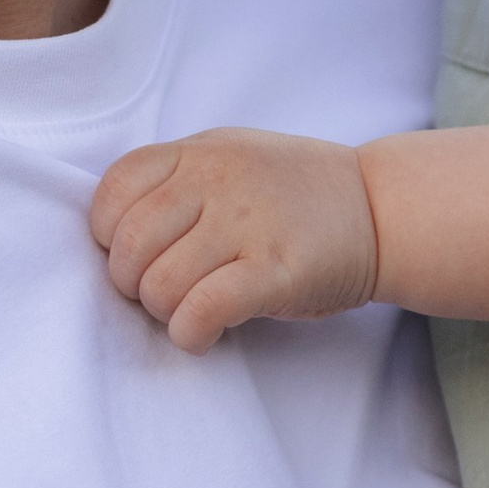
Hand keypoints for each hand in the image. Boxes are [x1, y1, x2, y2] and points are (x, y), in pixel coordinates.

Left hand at [90, 129, 379, 352]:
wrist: (380, 209)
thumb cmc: (294, 191)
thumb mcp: (230, 156)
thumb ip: (175, 179)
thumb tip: (114, 232)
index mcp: (199, 153)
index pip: (115, 190)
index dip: (109, 234)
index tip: (135, 253)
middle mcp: (218, 182)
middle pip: (129, 245)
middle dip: (132, 283)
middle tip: (162, 291)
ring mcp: (248, 225)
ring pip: (160, 285)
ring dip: (164, 313)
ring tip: (191, 311)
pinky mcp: (276, 271)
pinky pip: (202, 310)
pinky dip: (190, 333)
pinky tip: (204, 334)